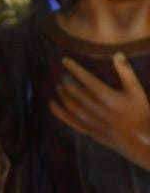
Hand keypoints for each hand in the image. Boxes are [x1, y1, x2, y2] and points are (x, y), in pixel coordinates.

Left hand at [52, 54, 149, 168]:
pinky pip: (68, 120)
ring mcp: (89, 120)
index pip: (85, 78)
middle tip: (63, 75)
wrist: (140, 138)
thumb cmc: (139, 111)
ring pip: (70, 105)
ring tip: (58, 87)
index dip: (74, 68)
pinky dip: (58, 112)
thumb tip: (117, 54)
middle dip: (66, 81)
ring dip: (62, 94)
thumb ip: (126, 71)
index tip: (64, 60)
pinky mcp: (87, 130)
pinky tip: (52, 105)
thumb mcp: (136, 90)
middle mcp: (95, 107)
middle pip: (74, 91)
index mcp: (106, 96)